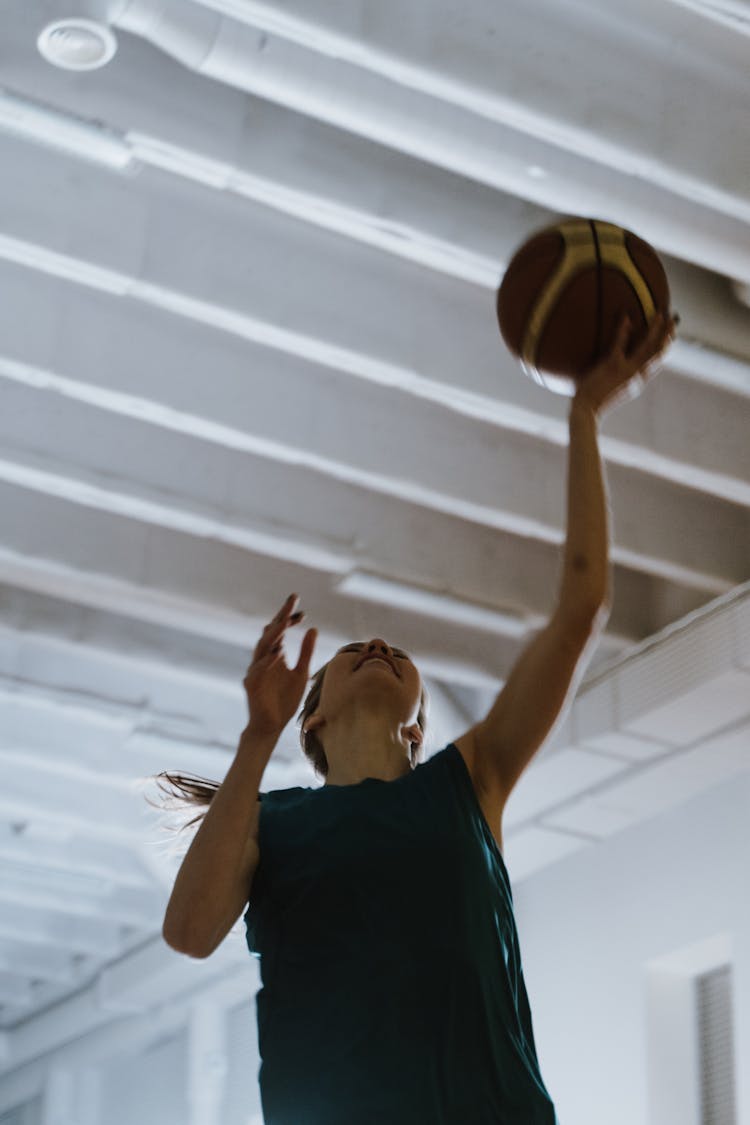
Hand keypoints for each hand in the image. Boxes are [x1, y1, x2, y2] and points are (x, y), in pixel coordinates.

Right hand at [243, 594, 316, 735]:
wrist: (272, 726)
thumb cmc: (284, 700)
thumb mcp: (301, 673)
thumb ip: (306, 652)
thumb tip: (313, 629)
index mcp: (275, 654)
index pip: (280, 631)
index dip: (289, 619)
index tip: (303, 613)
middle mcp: (263, 659)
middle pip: (270, 633)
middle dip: (281, 616)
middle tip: (292, 600)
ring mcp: (256, 671)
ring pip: (262, 648)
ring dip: (274, 634)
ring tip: (285, 622)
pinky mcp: (252, 685)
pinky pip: (257, 670)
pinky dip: (267, 661)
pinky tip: (279, 653)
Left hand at [574, 311, 678, 417]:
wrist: (585, 413)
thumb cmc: (592, 405)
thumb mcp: (611, 393)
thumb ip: (617, 382)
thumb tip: (611, 370)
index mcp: (637, 383)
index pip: (655, 363)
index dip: (664, 348)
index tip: (669, 337)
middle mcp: (637, 376)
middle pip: (658, 353)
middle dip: (667, 335)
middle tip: (673, 320)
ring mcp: (626, 371)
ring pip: (647, 347)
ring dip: (655, 330)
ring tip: (661, 315)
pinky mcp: (613, 366)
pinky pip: (620, 343)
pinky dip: (623, 330)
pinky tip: (626, 317)